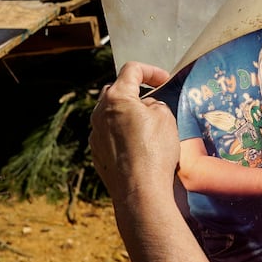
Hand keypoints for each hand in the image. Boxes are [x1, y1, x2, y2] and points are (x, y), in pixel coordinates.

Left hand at [91, 61, 176, 201]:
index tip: (165, 80)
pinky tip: (139, 146)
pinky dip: (123, 134)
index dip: (151, 71)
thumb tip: (147, 108)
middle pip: (116, 91)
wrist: (139, 191)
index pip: (132, 70)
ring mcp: (96, 135)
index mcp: (116, 98)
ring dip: (128, 114)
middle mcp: (99, 113)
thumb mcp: (166, 117)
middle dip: (135, 91)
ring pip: (111, 115)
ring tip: (149, 125)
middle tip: (154, 100)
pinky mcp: (97, 154)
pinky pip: (110, 135)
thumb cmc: (154, 151)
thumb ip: (155, 104)